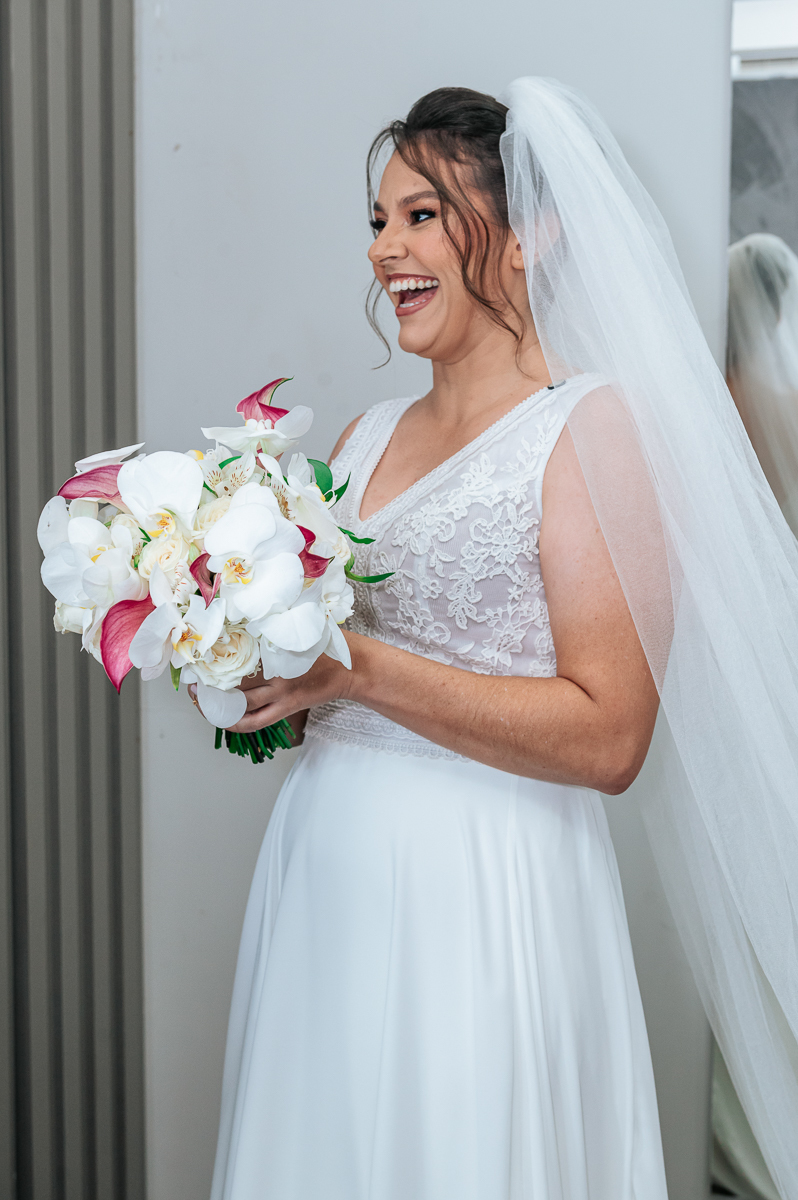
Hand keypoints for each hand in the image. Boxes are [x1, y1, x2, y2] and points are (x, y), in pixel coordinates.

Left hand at [187, 633, 355, 732]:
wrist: (354, 668)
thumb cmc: (327, 644)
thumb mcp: (302, 627)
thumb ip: (275, 626)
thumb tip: (244, 618)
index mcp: (278, 646)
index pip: (237, 650)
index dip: (213, 655)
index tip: (196, 655)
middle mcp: (277, 670)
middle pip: (233, 679)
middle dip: (209, 683)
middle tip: (192, 681)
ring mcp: (282, 691)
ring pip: (241, 703)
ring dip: (218, 704)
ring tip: (201, 700)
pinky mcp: (288, 706)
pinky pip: (256, 721)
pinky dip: (237, 723)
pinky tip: (223, 720)